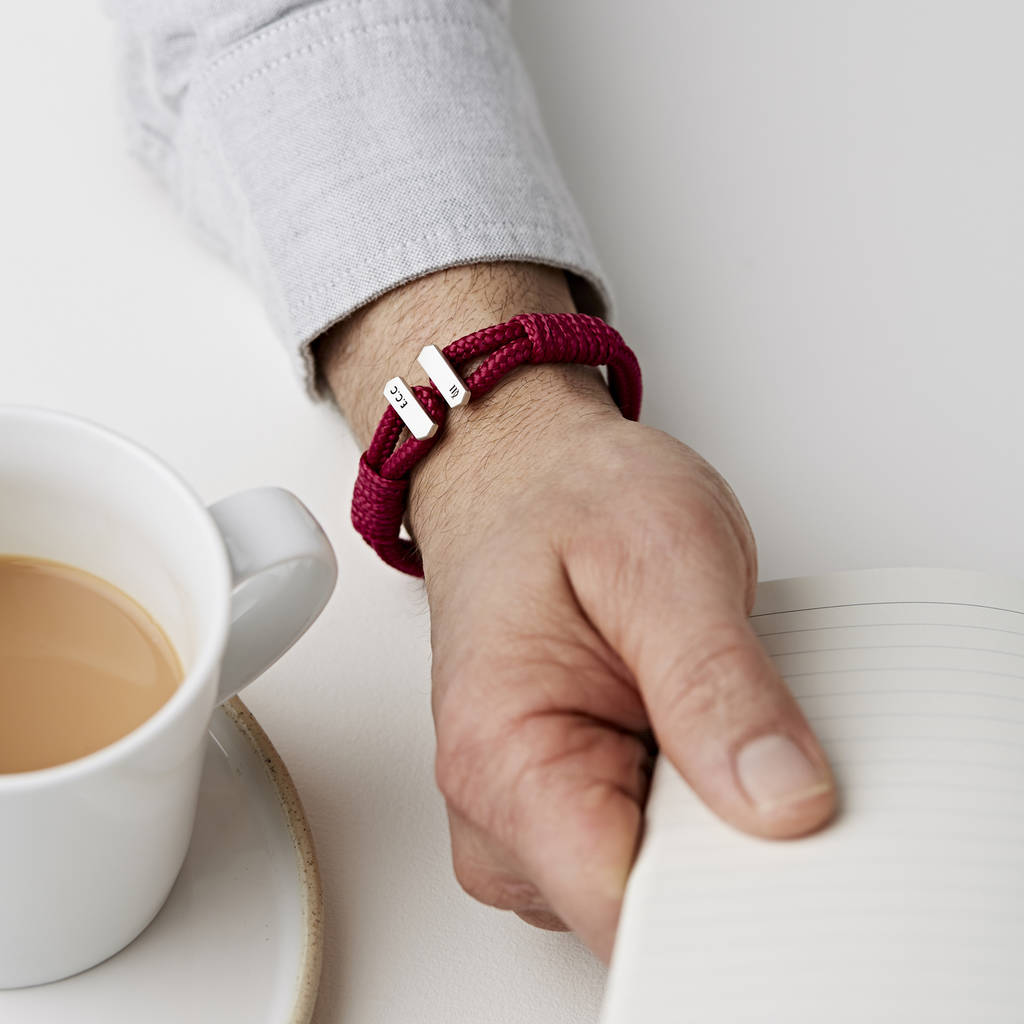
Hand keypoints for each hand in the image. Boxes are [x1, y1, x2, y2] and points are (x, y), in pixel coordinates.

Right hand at [318, 264, 835, 962]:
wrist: (520, 477)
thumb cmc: (563, 500)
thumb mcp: (661, 556)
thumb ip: (715, 684)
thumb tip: (783, 803)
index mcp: (503, 757)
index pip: (627, 917)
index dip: (728, 886)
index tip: (785, 820)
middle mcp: (498, 811)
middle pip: (647, 917)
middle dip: (728, 844)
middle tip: (746, 728)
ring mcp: (526, 820)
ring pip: (657, 894)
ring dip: (711, 817)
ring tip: (700, 706)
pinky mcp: (562, 811)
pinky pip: (652, 855)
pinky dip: (695, 805)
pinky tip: (686, 729)